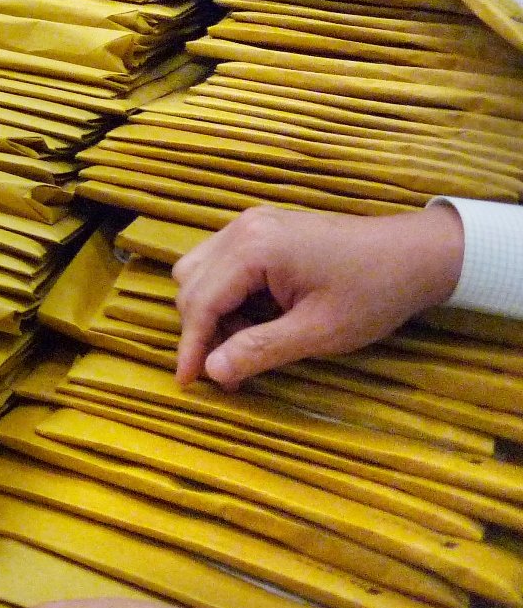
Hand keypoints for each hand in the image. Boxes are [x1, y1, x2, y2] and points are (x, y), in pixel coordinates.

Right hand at [174, 204, 462, 389]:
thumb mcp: (319, 332)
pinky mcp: (263, 229)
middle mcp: (243, 228)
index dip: (191, 345)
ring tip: (248, 341)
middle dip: (202, 328)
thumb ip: (260, 349)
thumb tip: (212, 371)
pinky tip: (259, 316)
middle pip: (191, 282)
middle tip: (231, 367)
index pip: (200, 300)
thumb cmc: (373, 293)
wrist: (418, 255)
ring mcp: (252, 224)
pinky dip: (228, 294)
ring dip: (213, 310)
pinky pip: (223, 262)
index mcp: (253, 249)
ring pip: (201, 270)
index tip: (188, 383)